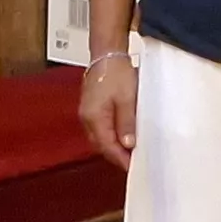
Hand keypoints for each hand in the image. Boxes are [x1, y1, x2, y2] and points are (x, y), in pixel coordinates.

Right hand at [78, 54, 139, 168]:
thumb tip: (128, 143)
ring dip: (113, 146)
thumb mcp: (127, 98)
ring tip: (129, 152)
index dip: (120, 158)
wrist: (107, 54)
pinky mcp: (91, 108)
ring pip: (100, 137)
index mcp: (94, 117)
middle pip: (101, 144)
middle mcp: (87, 118)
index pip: (107, 146)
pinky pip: (99, 128)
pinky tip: (121, 136)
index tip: (132, 167)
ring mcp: (87, 113)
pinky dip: (110, 135)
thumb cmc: (116, 71)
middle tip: (133, 163)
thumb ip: (127, 122)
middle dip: (116, 155)